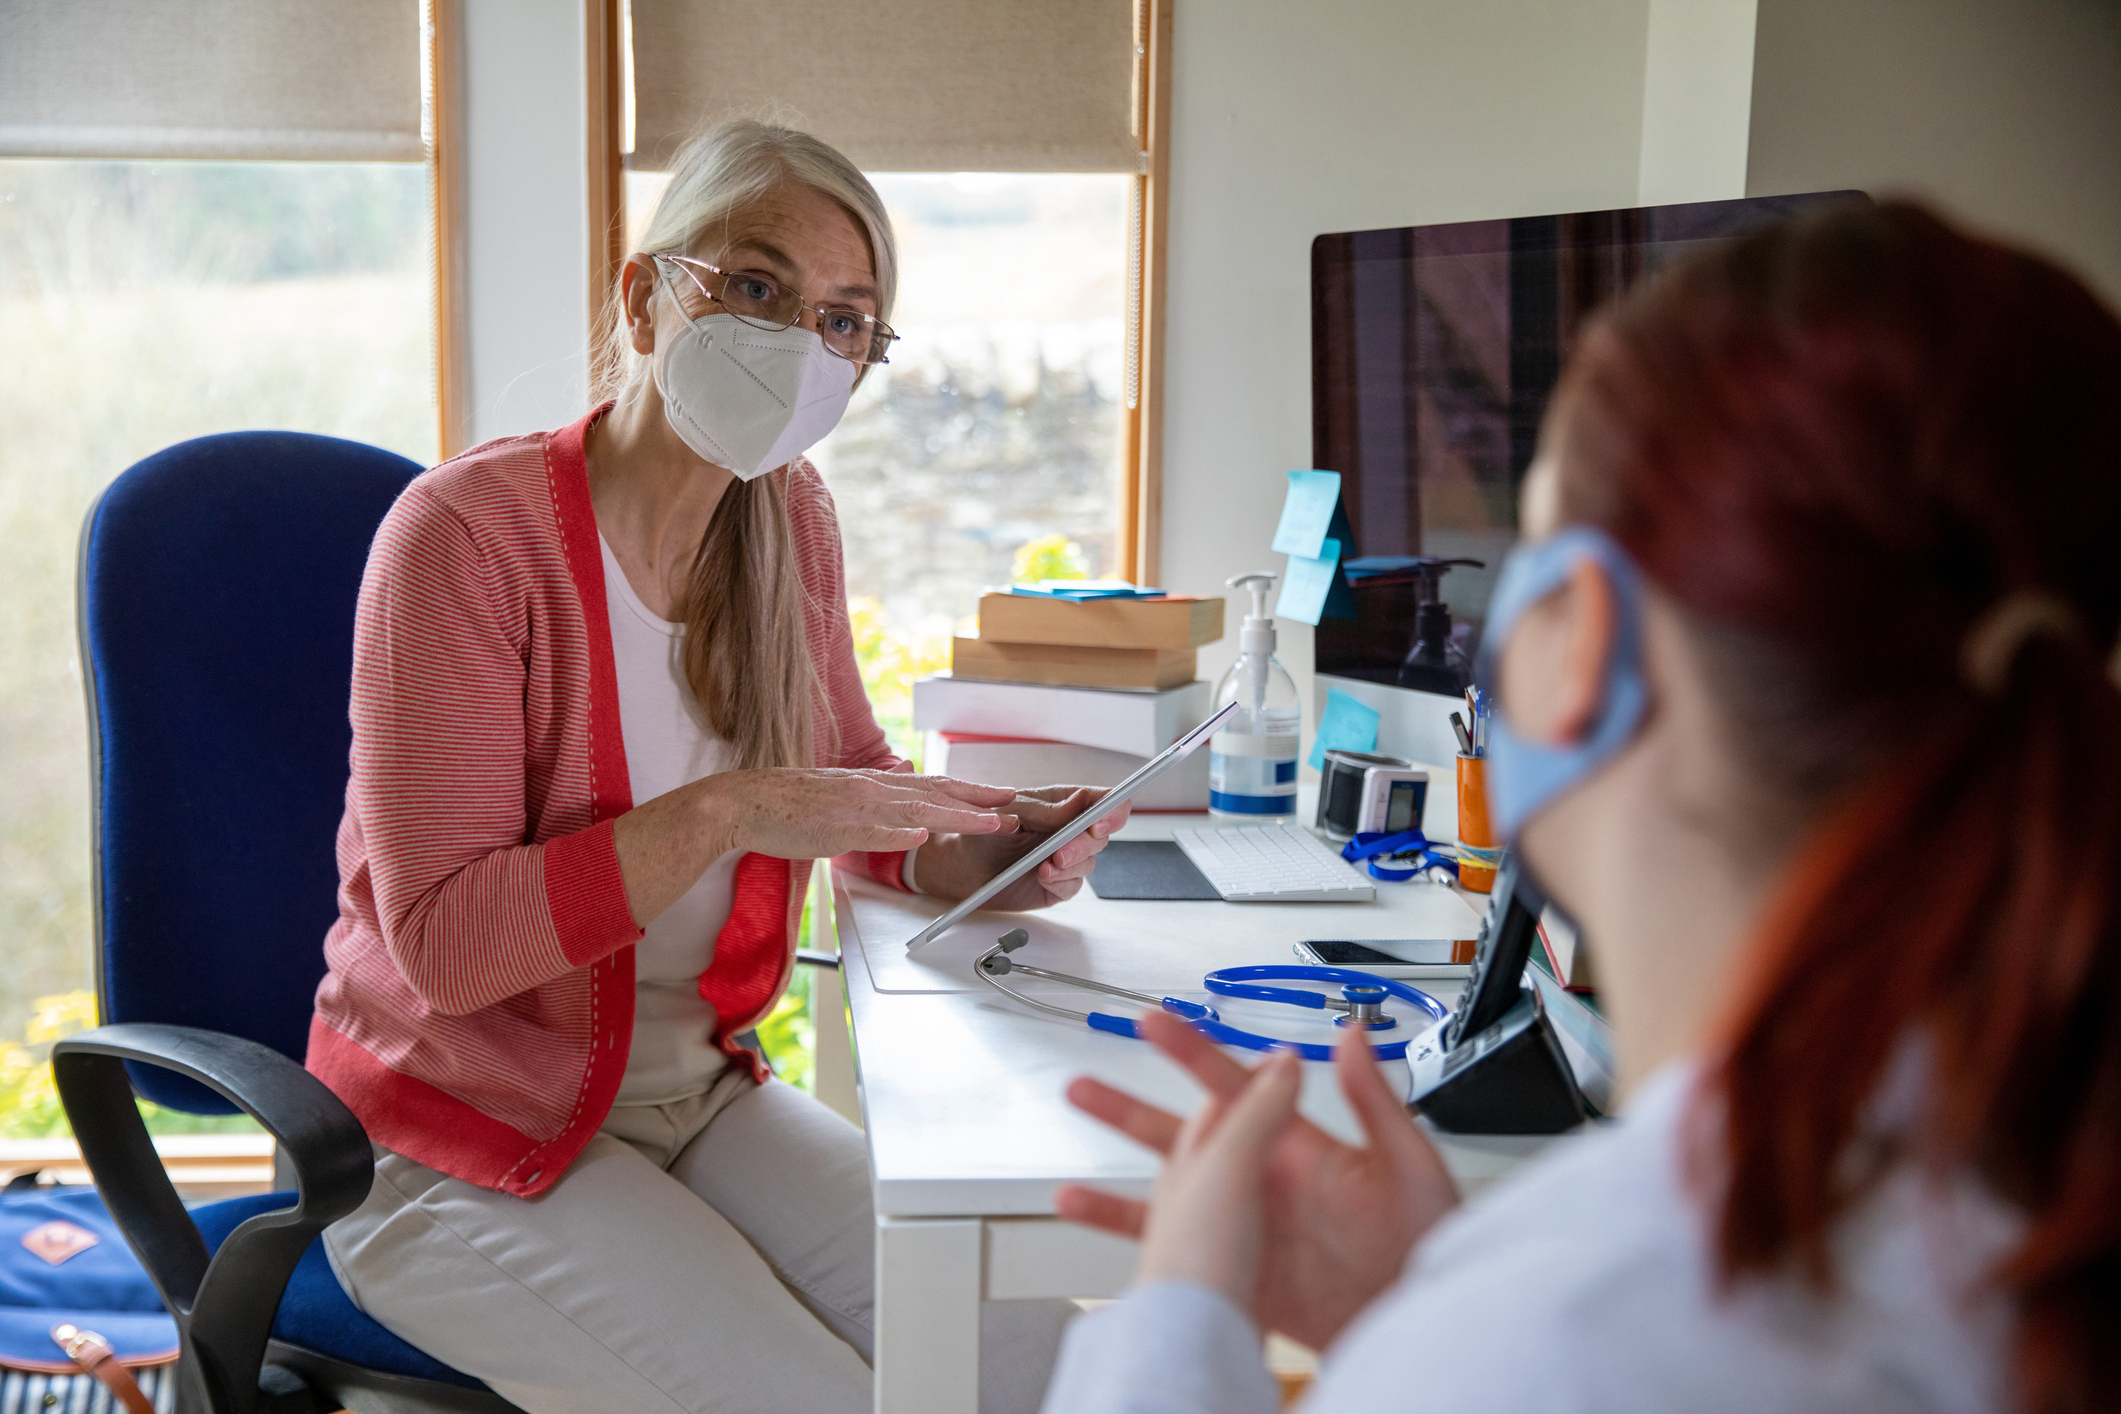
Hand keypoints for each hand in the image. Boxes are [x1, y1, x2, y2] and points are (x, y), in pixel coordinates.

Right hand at [615, 768, 1015, 925]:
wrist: (746, 800)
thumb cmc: (790, 805)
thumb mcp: (842, 800)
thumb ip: (875, 804)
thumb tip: (906, 815)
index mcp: (875, 784)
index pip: (934, 786)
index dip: (972, 791)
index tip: (1003, 795)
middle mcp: (873, 788)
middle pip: (937, 793)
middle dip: (981, 800)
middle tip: (1018, 805)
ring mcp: (856, 807)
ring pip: (916, 809)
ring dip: (957, 816)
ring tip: (991, 821)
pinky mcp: (835, 825)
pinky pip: (871, 830)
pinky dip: (898, 831)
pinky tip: (922, 834)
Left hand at [913, 784, 1131, 908]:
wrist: (962, 864)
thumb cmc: (984, 830)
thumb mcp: (1012, 811)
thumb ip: (1047, 810)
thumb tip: (1080, 803)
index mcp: (1064, 804)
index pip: (1102, 801)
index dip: (1113, 809)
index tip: (1105, 819)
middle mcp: (1069, 831)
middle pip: (1100, 835)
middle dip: (1085, 843)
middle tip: (1063, 850)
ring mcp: (1066, 858)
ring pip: (1089, 862)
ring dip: (1071, 864)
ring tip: (1047, 865)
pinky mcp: (1057, 884)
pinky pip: (1073, 885)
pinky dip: (1062, 881)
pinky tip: (1044, 876)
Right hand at [1055, 1009, 1459, 1348]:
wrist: (1419, 1320)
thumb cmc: (1427, 1243)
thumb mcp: (1408, 1164)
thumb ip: (1373, 1101)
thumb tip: (1351, 1036)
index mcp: (1298, 1148)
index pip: (1235, 1088)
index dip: (1192, 1051)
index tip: (1156, 1022)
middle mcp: (1263, 1183)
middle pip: (1182, 1137)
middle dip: (1129, 1110)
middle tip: (1084, 1087)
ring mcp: (1247, 1229)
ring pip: (1167, 1197)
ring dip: (1116, 1183)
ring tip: (1066, 1179)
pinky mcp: (1240, 1277)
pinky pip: (1175, 1257)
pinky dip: (1135, 1250)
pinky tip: (1107, 1248)